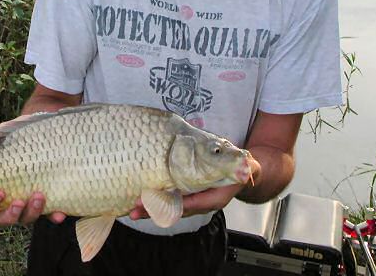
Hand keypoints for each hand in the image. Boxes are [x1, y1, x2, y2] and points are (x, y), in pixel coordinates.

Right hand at [0, 120, 66, 225]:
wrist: (46, 130)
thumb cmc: (19, 133)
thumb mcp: (5, 131)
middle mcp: (9, 198)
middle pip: (3, 218)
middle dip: (10, 214)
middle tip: (18, 201)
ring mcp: (28, 201)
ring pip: (26, 218)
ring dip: (31, 212)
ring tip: (39, 195)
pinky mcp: (48, 201)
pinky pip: (50, 215)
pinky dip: (54, 216)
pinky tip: (59, 213)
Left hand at [129, 153, 261, 219]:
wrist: (240, 173)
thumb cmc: (235, 168)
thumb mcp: (235, 167)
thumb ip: (232, 167)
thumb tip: (243, 164)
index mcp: (213, 198)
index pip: (190, 204)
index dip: (172, 204)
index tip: (155, 202)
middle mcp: (200, 204)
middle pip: (174, 210)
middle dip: (153, 210)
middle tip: (135, 208)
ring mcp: (192, 202)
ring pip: (168, 209)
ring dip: (150, 209)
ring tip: (132, 209)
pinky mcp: (185, 196)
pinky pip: (168, 203)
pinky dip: (154, 203)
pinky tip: (140, 201)